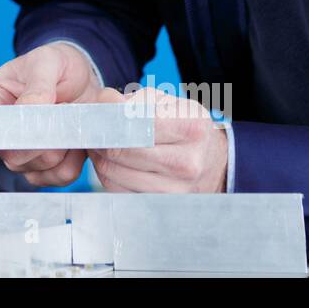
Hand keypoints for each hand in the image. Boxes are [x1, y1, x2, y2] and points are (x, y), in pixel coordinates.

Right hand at [0, 41, 104, 185]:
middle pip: (11, 155)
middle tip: (63, 109)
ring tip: (69, 119)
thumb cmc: (58, 65)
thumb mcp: (48, 62)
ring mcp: (19, 153)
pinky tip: (76, 138)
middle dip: (44, 138)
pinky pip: (57, 176)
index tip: (39, 118)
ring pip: (34, 168)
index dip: (12, 129)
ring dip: (60, 147)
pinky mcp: (42, 167)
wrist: (83, 79)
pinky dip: (73, 160)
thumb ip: (38, 85)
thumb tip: (30, 108)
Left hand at [89, 86, 227, 192]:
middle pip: (121, 152)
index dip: (107, 120)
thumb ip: (132, 101)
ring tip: (104, 146)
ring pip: (114, 174)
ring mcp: (176, 190)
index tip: (96, 116)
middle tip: (94, 131)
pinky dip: (109, 176)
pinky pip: (118, 191)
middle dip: (100, 140)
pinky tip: (114, 164)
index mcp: (191, 128)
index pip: (133, 126)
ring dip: (101, 159)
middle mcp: (187, 163)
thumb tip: (104, 102)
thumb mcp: (166, 103)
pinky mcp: (162, 206)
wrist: (213, 163)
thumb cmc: (184, 127)